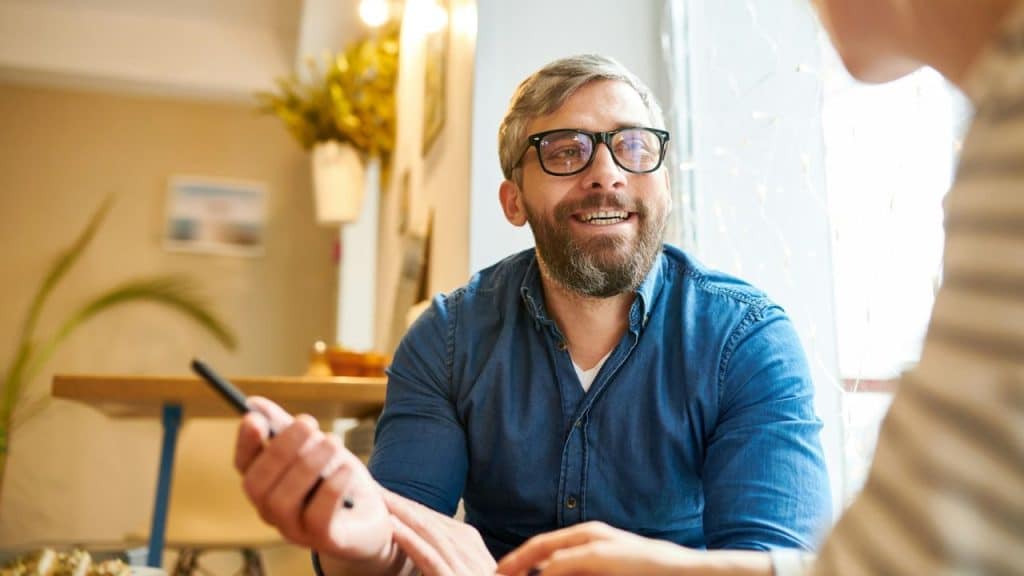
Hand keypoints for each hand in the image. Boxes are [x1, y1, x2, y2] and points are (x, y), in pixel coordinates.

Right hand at [234, 397, 392, 566]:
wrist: (370, 517)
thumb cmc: (335, 479)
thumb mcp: (313, 448)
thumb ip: (284, 428)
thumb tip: (253, 403)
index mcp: (266, 486)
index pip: (243, 466)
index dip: (245, 443)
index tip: (254, 418)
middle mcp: (272, 511)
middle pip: (258, 484)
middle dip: (281, 449)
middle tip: (308, 423)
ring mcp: (295, 529)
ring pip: (284, 501)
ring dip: (308, 465)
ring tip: (333, 442)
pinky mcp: (324, 539)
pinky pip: (318, 517)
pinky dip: (331, 488)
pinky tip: (346, 469)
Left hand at [382, 488, 495, 575]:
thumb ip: (443, 568)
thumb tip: (417, 549)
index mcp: (480, 564)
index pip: (444, 530)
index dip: (416, 511)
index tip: (391, 497)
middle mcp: (478, 564)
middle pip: (438, 528)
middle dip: (406, 506)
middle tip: (378, 487)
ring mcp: (470, 574)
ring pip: (434, 538)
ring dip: (404, 515)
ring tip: (380, 498)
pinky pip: (432, 561)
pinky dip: (412, 542)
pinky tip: (393, 527)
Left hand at [496, 522, 771, 575]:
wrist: (689, 572)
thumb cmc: (653, 573)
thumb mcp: (614, 570)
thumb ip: (585, 571)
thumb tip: (553, 573)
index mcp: (591, 538)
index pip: (544, 547)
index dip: (518, 560)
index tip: (499, 574)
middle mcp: (590, 535)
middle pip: (539, 546)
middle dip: (512, 562)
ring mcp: (597, 543)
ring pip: (547, 552)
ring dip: (524, 565)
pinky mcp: (604, 554)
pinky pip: (566, 562)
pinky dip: (548, 570)